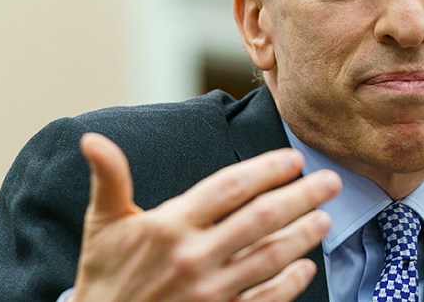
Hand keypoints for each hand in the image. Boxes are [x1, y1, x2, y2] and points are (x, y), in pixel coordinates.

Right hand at [70, 133, 340, 301]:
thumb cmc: (105, 275)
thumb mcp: (102, 224)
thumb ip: (109, 179)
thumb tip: (92, 139)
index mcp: (169, 227)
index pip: (229, 188)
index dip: (266, 170)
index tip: (294, 159)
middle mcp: (193, 258)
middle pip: (260, 219)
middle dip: (302, 197)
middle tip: (331, 182)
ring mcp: (208, 293)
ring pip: (269, 258)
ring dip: (303, 236)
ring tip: (325, 218)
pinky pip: (264, 301)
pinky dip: (288, 284)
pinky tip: (305, 268)